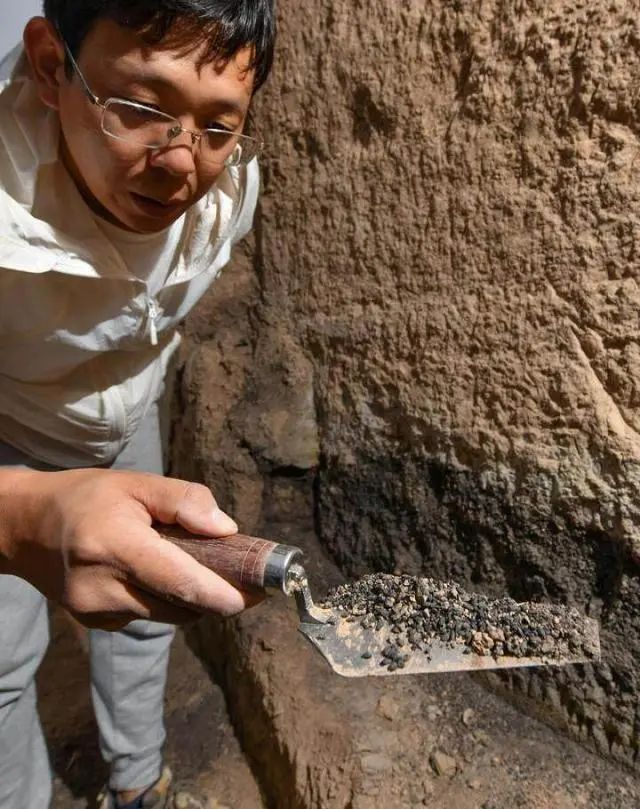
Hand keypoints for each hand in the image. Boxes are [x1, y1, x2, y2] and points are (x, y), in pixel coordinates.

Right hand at [0, 468, 259, 629]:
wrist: (24, 526)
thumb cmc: (86, 497)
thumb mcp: (136, 483)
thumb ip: (184, 501)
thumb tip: (227, 530)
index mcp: (113, 545)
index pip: (178, 582)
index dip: (220, 595)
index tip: (254, 595)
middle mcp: (101, 586)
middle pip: (178, 605)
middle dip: (214, 595)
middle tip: (242, 578)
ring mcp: (94, 611)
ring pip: (166, 614)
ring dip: (189, 598)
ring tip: (199, 568)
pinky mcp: (93, 623)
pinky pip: (145, 616)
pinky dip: (162, 600)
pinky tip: (156, 575)